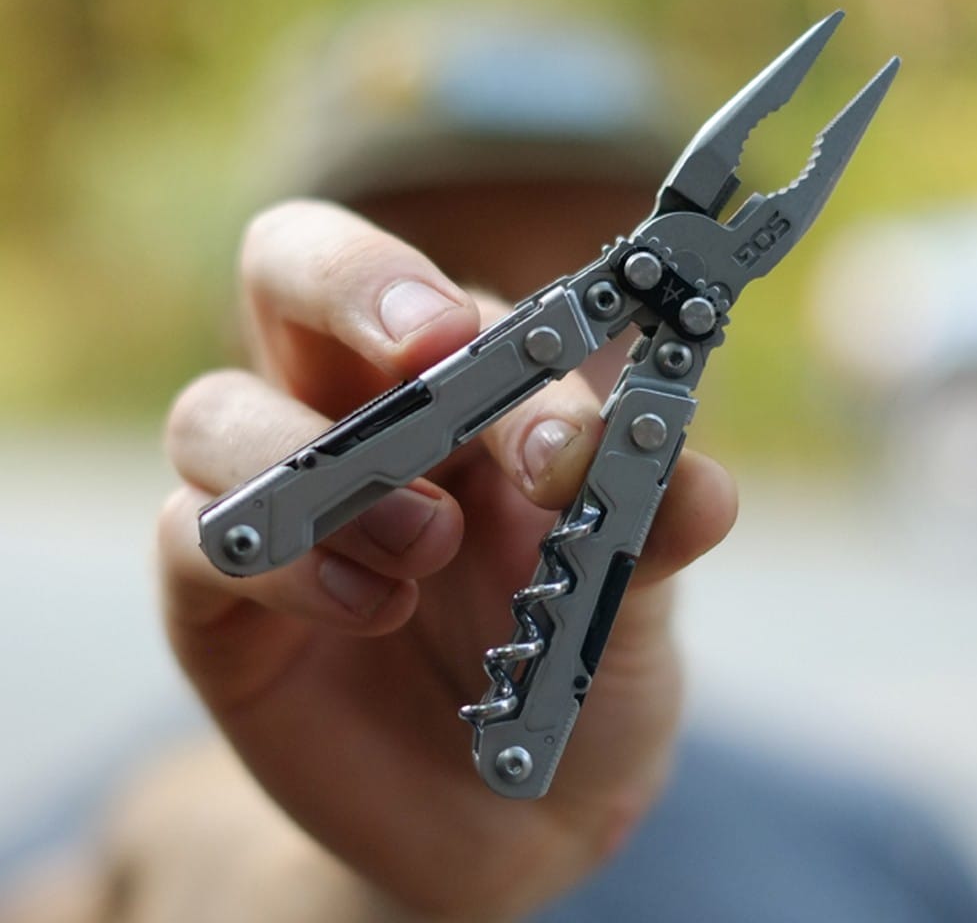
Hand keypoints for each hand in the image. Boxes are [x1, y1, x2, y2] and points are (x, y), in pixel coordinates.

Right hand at [158, 200, 736, 920]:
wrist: (516, 797)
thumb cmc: (574, 658)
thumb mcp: (628, 591)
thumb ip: (649, 524)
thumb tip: (695, 481)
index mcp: (453, 382)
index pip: (424, 286)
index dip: (467, 308)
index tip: (528, 397)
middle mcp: (350, 411)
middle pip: (286, 264)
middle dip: (350, 283)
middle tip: (430, 348)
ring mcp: (274, 497)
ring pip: (213, 411)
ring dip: (328, 463)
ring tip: (429, 542)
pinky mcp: (218, 596)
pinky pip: (194, 538)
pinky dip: (286, 565)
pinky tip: (371, 606)